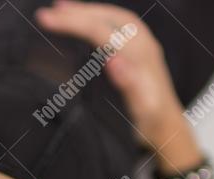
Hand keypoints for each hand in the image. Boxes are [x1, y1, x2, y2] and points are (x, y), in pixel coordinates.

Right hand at [36, 1, 185, 148]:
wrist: (167, 130)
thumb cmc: (152, 122)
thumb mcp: (142, 108)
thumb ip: (129, 82)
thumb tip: (113, 60)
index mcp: (139, 55)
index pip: (100, 30)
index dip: (72, 23)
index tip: (46, 20)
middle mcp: (141, 44)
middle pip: (104, 19)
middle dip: (75, 13)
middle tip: (47, 13)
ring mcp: (140, 46)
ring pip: (110, 19)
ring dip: (86, 12)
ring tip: (61, 9)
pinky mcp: (137, 52)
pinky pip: (115, 27)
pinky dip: (96, 20)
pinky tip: (84, 22)